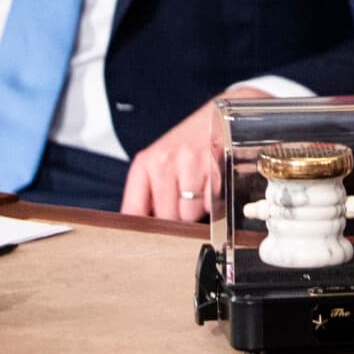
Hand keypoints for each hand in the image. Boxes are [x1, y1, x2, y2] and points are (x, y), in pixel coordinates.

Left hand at [120, 86, 270, 219]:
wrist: (219, 117)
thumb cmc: (189, 142)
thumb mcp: (160, 160)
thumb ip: (148, 191)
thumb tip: (143, 225)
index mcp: (145, 163)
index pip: (134, 209)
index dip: (141, 228)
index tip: (146, 236)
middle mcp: (164, 162)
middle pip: (166, 216)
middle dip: (177, 215)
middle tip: (184, 199)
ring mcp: (189, 165)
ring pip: (189, 214)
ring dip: (197, 209)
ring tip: (200, 188)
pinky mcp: (213, 169)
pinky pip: (210, 205)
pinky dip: (213, 201)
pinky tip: (212, 184)